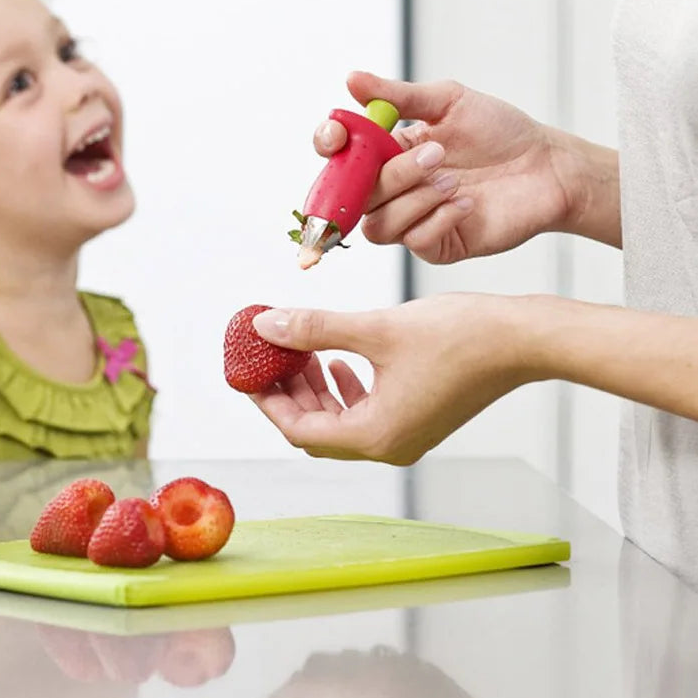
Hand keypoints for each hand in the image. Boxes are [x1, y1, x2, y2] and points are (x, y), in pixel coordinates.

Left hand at [249, 297, 533, 464]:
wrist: (522, 339)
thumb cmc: (458, 336)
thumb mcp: (374, 330)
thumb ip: (314, 330)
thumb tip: (265, 325)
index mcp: (374, 436)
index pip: (298, 429)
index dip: (266, 399)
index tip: (247, 369)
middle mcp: (388, 444)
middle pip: (316, 428)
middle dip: (287, 391)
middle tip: (267, 353)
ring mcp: (405, 433)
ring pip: (339, 420)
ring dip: (313, 388)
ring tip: (298, 349)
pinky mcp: (418, 416)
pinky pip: (364, 411)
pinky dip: (343, 387)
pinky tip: (336, 357)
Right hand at [313, 71, 580, 263]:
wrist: (547, 166)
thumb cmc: (500, 131)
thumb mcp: (449, 101)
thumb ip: (398, 95)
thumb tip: (352, 80)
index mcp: (386, 153)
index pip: (338, 158)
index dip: (328, 147)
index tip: (338, 136)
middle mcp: (392, 190)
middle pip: (356, 195)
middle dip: (391, 175)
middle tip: (437, 153)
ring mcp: (412, 220)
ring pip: (378, 226)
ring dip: (414, 200)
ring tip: (455, 181)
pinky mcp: (438, 245)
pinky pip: (414, 241)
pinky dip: (438, 219)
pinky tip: (467, 204)